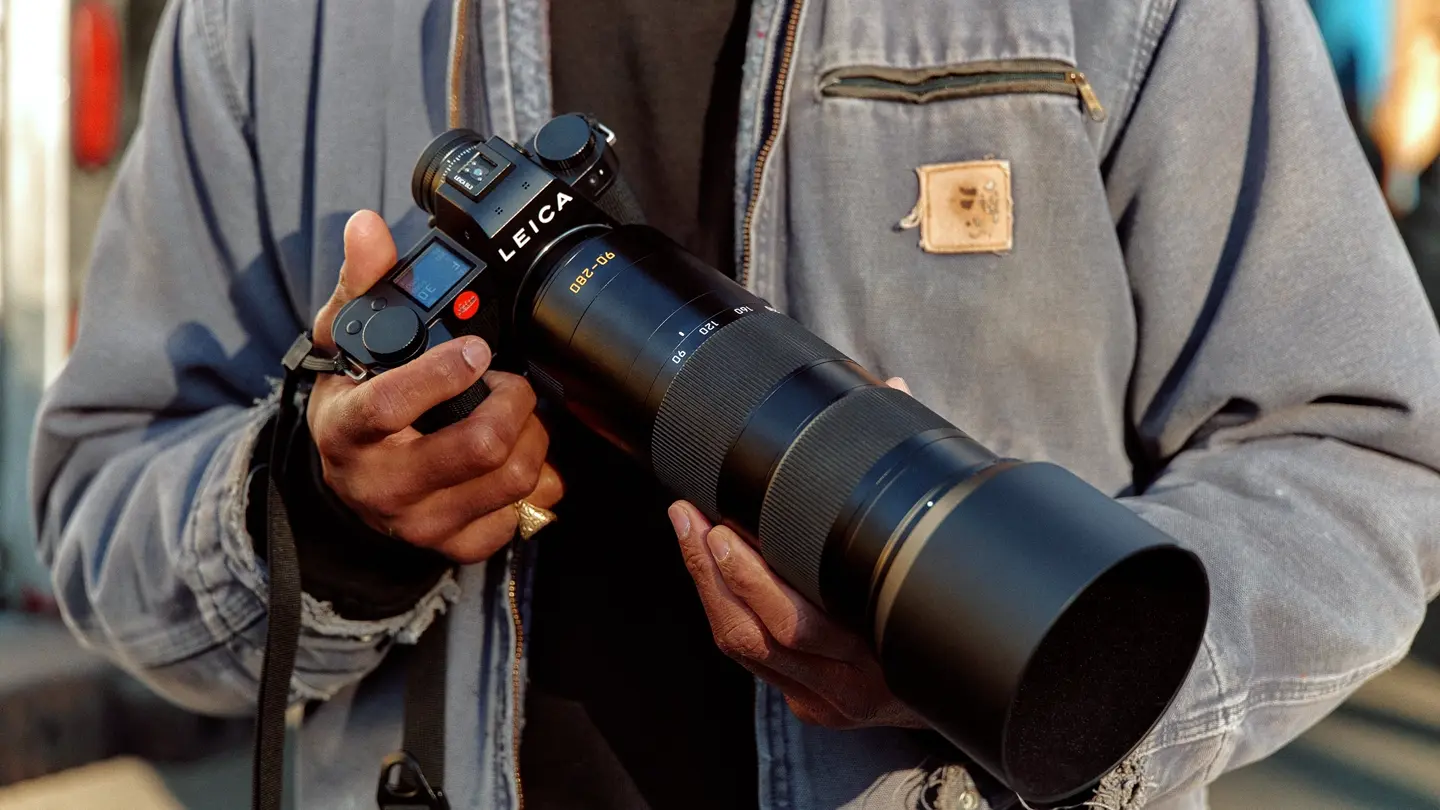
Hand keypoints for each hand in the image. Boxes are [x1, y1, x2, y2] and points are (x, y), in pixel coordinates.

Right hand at [306, 210, 562, 562]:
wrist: (349, 484)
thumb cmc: (354, 403)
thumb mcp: (344, 341)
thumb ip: (362, 283)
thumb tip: (366, 226)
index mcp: (348, 429)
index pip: (393, 405)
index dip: (444, 374)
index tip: (478, 349)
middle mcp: (382, 484)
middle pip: (478, 447)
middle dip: (514, 403)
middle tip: (511, 383)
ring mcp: (419, 522)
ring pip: (511, 480)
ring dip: (533, 439)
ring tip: (518, 416)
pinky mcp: (452, 546)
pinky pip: (520, 517)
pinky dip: (536, 483)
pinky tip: (519, 458)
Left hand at [670, 377, 925, 729]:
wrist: (969, 687)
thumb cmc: (943, 601)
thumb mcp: (934, 542)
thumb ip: (911, 472)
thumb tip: (888, 391)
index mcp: (887, 648)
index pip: (805, 621)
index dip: (757, 577)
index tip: (728, 524)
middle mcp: (853, 684)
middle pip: (763, 633)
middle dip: (718, 572)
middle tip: (691, 516)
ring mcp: (825, 698)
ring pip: (745, 647)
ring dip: (707, 585)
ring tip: (688, 527)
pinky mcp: (806, 703)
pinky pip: (748, 657)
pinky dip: (721, 606)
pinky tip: (707, 565)